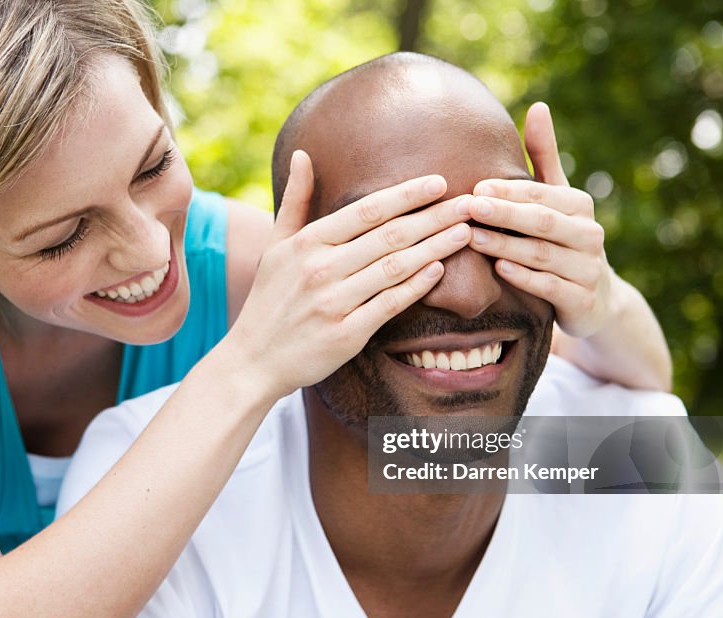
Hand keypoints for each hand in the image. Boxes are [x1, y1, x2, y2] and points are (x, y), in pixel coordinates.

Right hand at [226, 150, 472, 397]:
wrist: (254, 359)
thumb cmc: (269, 299)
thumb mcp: (276, 246)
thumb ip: (295, 200)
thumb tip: (303, 154)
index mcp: (307, 243)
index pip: (366, 211)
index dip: (405, 195)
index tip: (438, 182)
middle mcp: (321, 269)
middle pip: (389, 235)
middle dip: (434, 217)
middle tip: (469, 203)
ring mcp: (334, 302)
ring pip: (395, 267)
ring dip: (434, 247)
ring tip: (464, 232)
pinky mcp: (346, 334)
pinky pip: (390, 304)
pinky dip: (416, 286)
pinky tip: (439, 270)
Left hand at [465, 102, 612, 337]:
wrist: (595, 299)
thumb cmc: (562, 239)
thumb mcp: (557, 198)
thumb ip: (544, 156)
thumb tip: (538, 106)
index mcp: (579, 206)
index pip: (541, 194)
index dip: (509, 190)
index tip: (475, 185)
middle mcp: (589, 234)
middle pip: (542, 221)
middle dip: (505, 213)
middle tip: (469, 207)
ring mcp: (587, 269)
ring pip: (542, 254)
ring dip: (506, 244)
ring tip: (473, 237)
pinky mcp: (581, 301)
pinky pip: (550, 287)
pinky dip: (525, 277)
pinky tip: (500, 269)